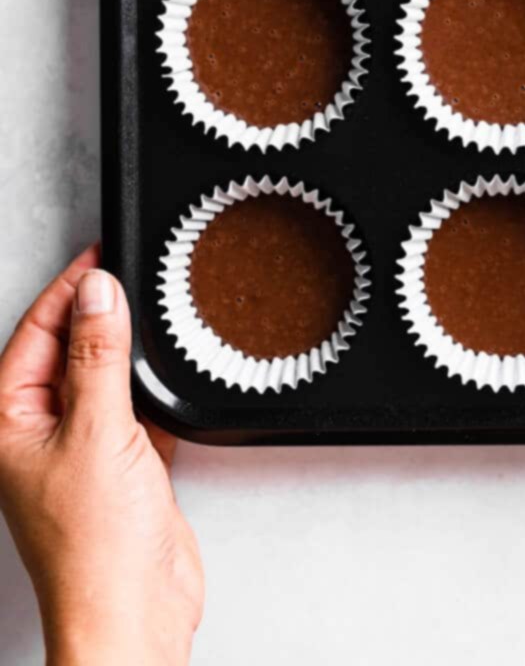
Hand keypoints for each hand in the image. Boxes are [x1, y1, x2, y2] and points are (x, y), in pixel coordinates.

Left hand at [0, 246, 202, 665]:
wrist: (135, 609)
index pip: (32, 335)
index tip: (101, 255)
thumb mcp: (97, 431)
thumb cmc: (94, 545)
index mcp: (7, 425)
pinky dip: (152, 388)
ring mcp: (81, 451)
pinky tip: (168, 374)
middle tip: (130, 273)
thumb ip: (99, 356)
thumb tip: (97, 292)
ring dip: (126, 349)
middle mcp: (38, 435)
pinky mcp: (124, 466)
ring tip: (153, 312)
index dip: (66, 291)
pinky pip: (135, 409)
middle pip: (66, 352)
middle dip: (97, 313)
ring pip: (103, 378)